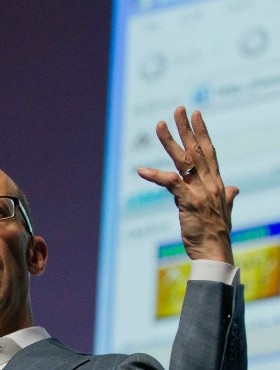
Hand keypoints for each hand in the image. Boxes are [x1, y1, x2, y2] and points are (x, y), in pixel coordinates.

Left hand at [137, 106, 237, 264]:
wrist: (214, 252)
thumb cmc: (216, 234)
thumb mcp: (224, 211)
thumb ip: (228, 198)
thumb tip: (236, 189)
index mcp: (217, 183)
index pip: (209, 152)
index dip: (203, 132)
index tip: (196, 115)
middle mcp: (210, 183)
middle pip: (198, 149)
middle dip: (187, 128)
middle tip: (179, 109)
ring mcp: (200, 191)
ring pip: (183, 161)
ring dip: (170, 141)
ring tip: (159, 125)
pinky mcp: (189, 202)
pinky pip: (171, 184)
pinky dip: (155, 176)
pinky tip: (141, 170)